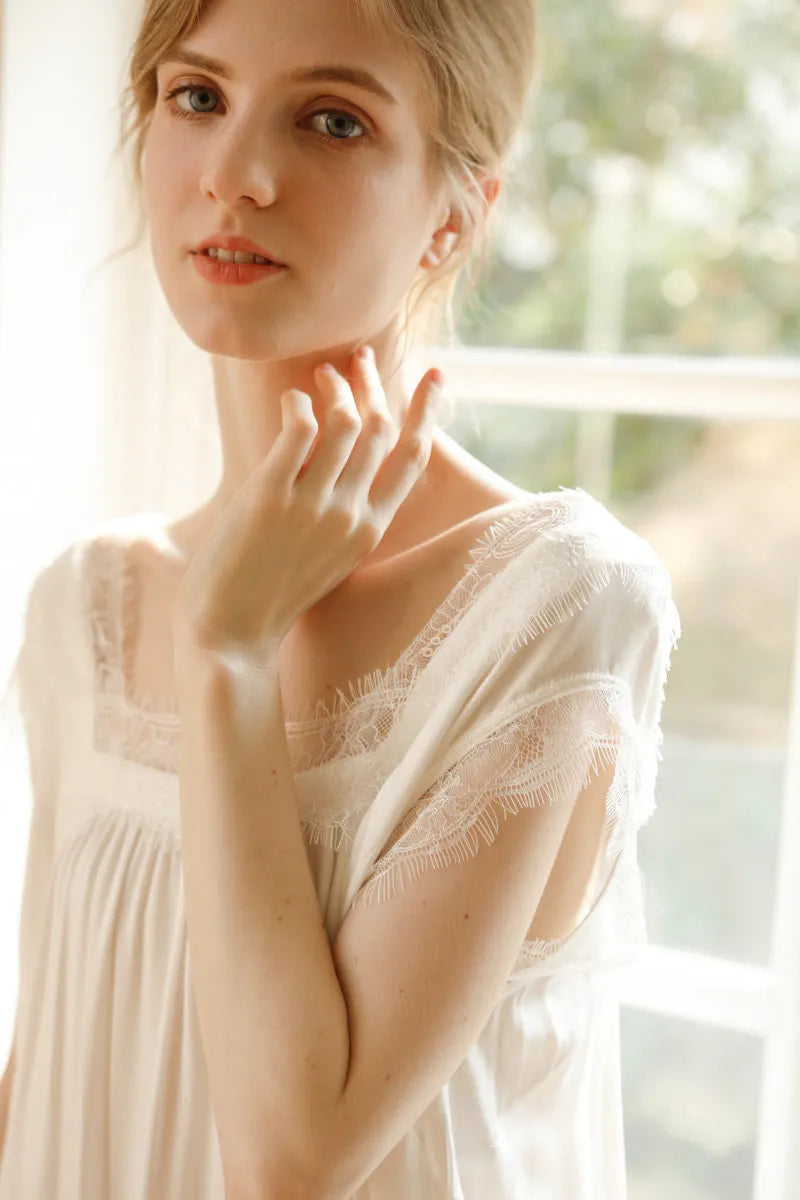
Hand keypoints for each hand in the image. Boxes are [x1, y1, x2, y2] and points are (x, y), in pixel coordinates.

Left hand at [171, 347, 445, 661]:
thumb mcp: (326, 556)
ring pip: (345, 424)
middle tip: (358, 358)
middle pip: (380, 430)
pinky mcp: (272, 497)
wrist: (232, 632)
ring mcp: (313, 506)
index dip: (425, 412)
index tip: (433, 377)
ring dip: (336, 388)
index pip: (412, 459)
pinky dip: (299, 404)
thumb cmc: (271, 595)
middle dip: (374, 385)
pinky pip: (300, 429)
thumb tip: (337, 459)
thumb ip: (342, 514)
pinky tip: (291, 400)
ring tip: (319, 376)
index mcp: (369, 531)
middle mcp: (350, 515)